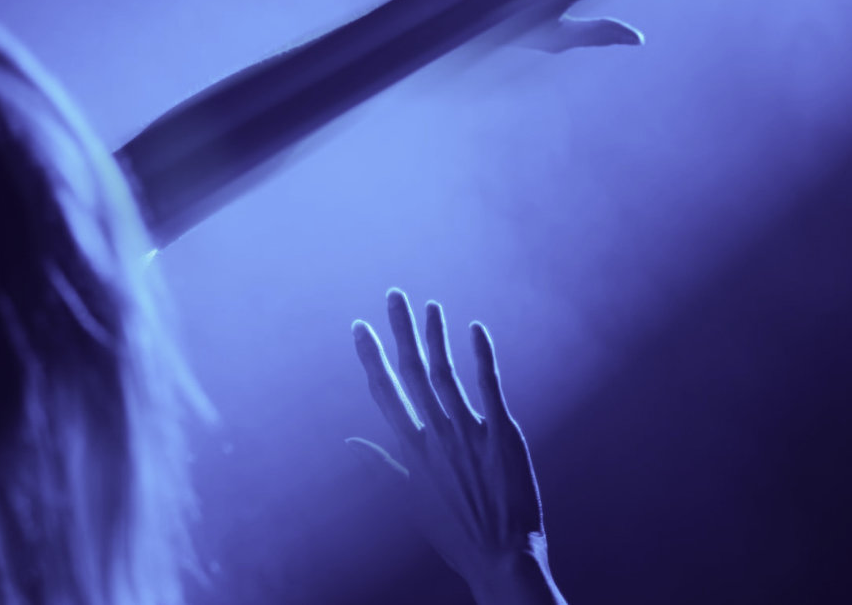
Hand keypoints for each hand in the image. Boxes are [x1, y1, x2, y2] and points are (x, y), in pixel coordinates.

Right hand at [348, 289, 562, 604]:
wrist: (500, 557)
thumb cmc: (454, 531)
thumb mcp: (407, 500)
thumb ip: (379, 465)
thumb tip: (349, 442)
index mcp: (411, 449)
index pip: (385, 392)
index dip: (372, 357)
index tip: (359, 326)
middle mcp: (435, 436)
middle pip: (412, 374)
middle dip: (400, 331)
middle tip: (393, 294)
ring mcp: (469, 434)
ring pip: (446, 374)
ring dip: (437, 337)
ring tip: (430, 306)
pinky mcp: (502, 436)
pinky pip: (490, 388)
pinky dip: (482, 357)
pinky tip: (476, 330)